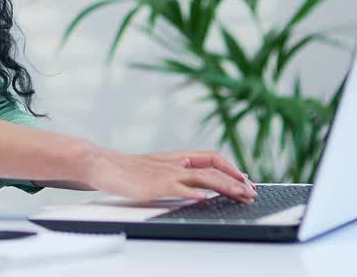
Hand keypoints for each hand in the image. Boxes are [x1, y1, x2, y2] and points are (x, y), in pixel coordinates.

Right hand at [84, 148, 256, 203]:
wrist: (104, 164)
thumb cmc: (129, 169)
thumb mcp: (158, 167)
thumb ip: (177, 170)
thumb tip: (197, 177)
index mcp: (178, 158)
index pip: (212, 158)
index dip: (230, 168)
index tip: (245, 180)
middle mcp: (176, 163)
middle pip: (213, 169)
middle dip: (235, 182)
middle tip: (252, 194)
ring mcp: (167, 173)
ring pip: (202, 178)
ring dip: (224, 186)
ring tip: (240, 195)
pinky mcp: (155, 185)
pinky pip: (178, 188)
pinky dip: (192, 193)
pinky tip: (204, 199)